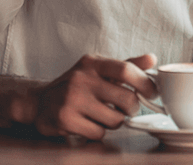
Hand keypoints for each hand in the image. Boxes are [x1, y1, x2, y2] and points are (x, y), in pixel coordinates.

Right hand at [24, 53, 157, 139]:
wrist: (40, 101)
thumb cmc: (77, 84)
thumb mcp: (99, 69)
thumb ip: (127, 65)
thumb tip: (152, 59)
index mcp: (93, 63)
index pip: (126, 70)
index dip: (145, 83)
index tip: (152, 92)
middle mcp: (81, 79)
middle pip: (126, 98)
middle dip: (133, 108)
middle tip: (129, 109)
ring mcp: (72, 99)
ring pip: (115, 119)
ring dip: (115, 121)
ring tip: (105, 115)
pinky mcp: (65, 120)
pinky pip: (99, 132)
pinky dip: (100, 131)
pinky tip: (90, 123)